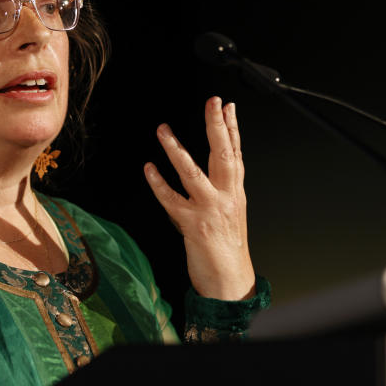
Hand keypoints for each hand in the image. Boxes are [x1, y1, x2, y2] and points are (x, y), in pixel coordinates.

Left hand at [144, 96, 256, 300]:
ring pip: (193, 173)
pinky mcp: (192, 226)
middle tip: (211, 102)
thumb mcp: (233, 211)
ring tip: (163, 129)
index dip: (232, 127)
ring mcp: (209, 210)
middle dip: (217, 126)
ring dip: (177, 149)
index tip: (226, 106)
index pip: (236, 153)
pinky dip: (158, 184)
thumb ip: (225, 187)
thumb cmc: (229, 248)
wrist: (230, 282)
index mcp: (236, 192)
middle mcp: (226, 197)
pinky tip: (149, 169)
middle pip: (223, 155)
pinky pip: (171, 200)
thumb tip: (219, 163)